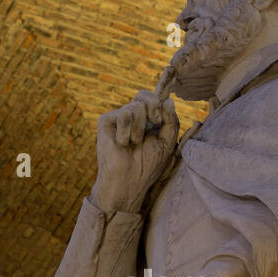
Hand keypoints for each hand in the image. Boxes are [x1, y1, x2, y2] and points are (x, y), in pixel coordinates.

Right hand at [90, 90, 178, 214]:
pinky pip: (123, 114)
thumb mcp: (167, 143)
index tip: (162, 119)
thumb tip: (169, 100)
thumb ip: (171, 121)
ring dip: (140, 128)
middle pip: (144, 95)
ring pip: (136, 106)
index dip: (160, 102)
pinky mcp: (105, 122)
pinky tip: (122, 144)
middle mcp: (132, 117)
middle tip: (155, 122)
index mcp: (147, 120)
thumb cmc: (148, 166)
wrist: (129, 181)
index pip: (153, 98)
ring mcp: (118, 119)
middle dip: (154, 107)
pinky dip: (127, 132)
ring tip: (134, 144)